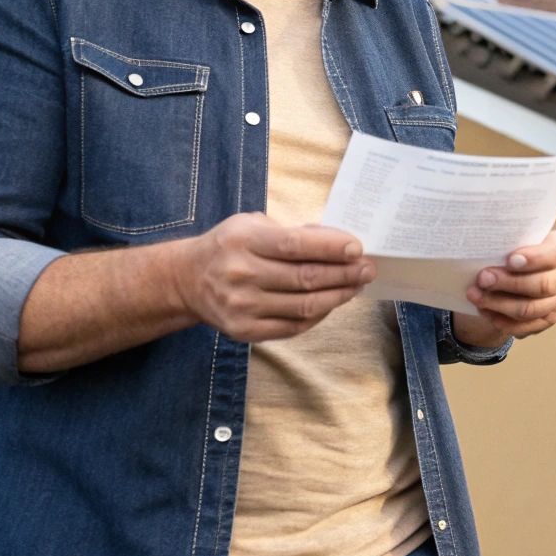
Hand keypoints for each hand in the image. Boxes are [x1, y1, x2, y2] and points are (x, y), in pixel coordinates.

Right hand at [173, 213, 373, 342]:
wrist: (187, 280)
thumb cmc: (229, 246)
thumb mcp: (251, 225)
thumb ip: (292, 232)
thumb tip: (337, 242)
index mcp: (243, 241)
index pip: (295, 245)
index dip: (330, 248)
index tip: (357, 248)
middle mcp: (241, 275)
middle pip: (305, 278)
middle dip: (344, 273)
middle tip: (368, 268)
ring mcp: (243, 307)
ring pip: (304, 305)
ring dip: (338, 295)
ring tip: (357, 285)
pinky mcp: (245, 331)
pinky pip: (293, 325)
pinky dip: (319, 314)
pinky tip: (333, 302)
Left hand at [453, 229, 555, 344]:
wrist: (520, 267)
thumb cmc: (515, 248)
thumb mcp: (515, 238)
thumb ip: (508, 241)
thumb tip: (484, 249)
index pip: (554, 254)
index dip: (533, 259)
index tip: (509, 260)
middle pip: (542, 285)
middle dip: (508, 283)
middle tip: (482, 279)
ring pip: (532, 309)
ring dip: (500, 305)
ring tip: (476, 296)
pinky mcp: (549, 318)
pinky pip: (527, 326)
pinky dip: (503, 321)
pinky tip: (485, 312)